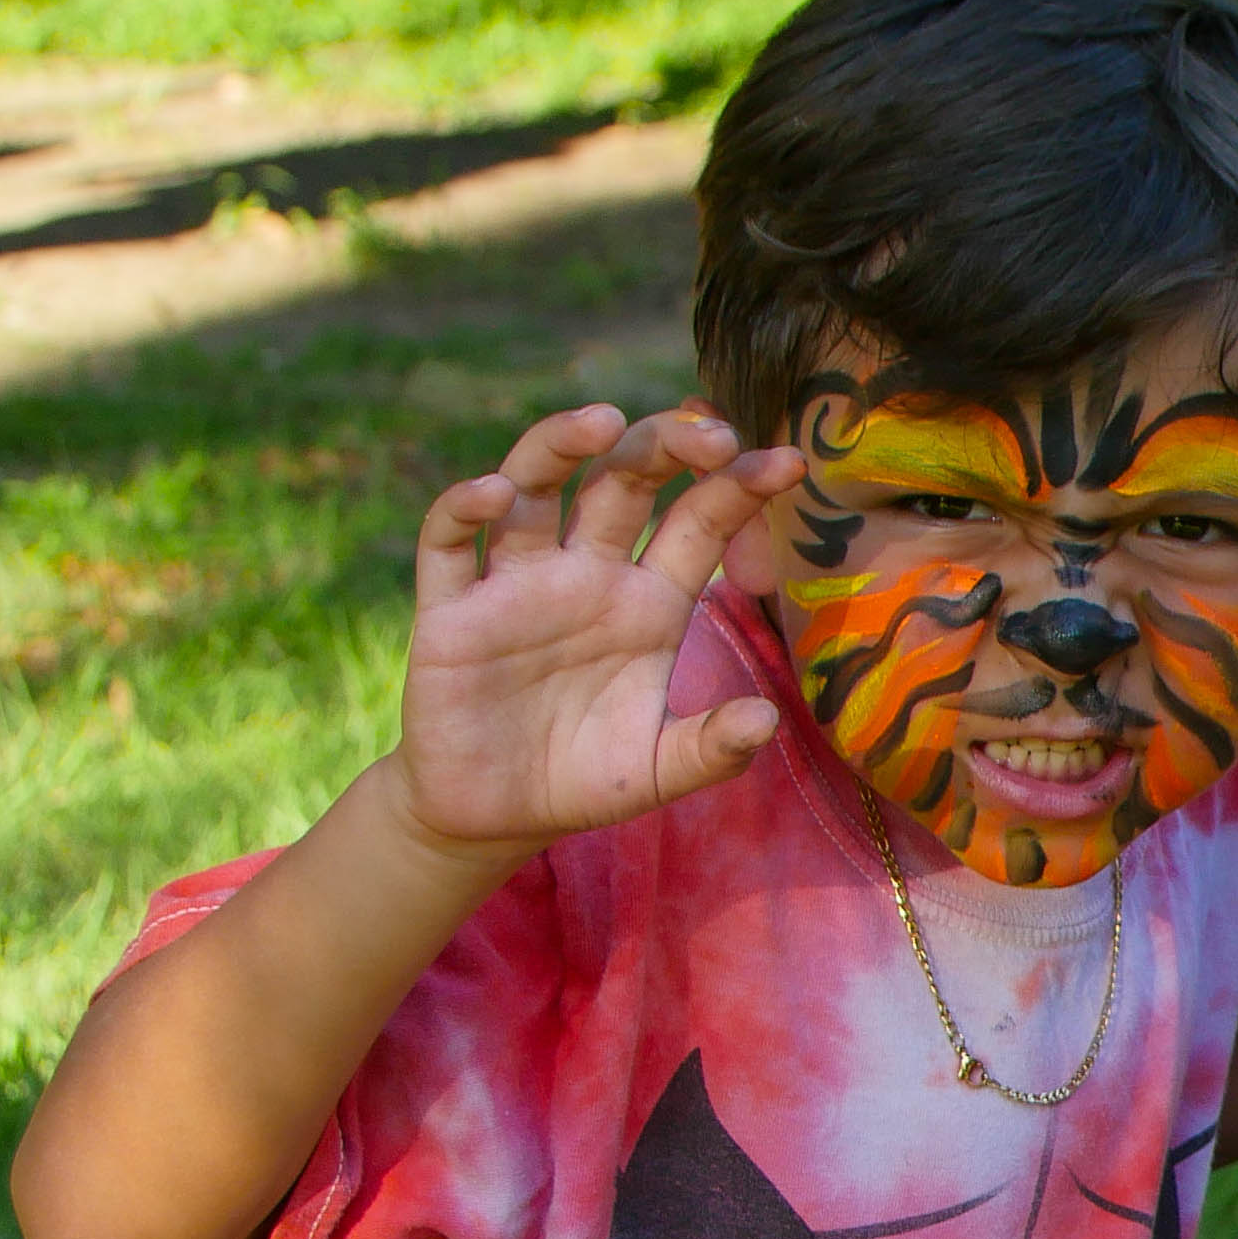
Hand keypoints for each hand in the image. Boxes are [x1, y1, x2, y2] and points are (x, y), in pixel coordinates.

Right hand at [392, 404, 803, 869]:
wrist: (493, 817)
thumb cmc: (583, 781)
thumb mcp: (658, 771)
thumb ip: (712, 747)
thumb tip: (768, 720)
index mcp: (650, 603)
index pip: (699, 523)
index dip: (739, 487)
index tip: (787, 463)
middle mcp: (587, 575)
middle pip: (624, 482)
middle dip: (664, 446)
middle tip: (706, 432)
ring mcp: (517, 583)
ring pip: (536, 485)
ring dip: (562, 444)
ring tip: (601, 421)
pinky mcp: (450, 607)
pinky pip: (450, 541)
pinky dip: (464, 508)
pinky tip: (494, 494)